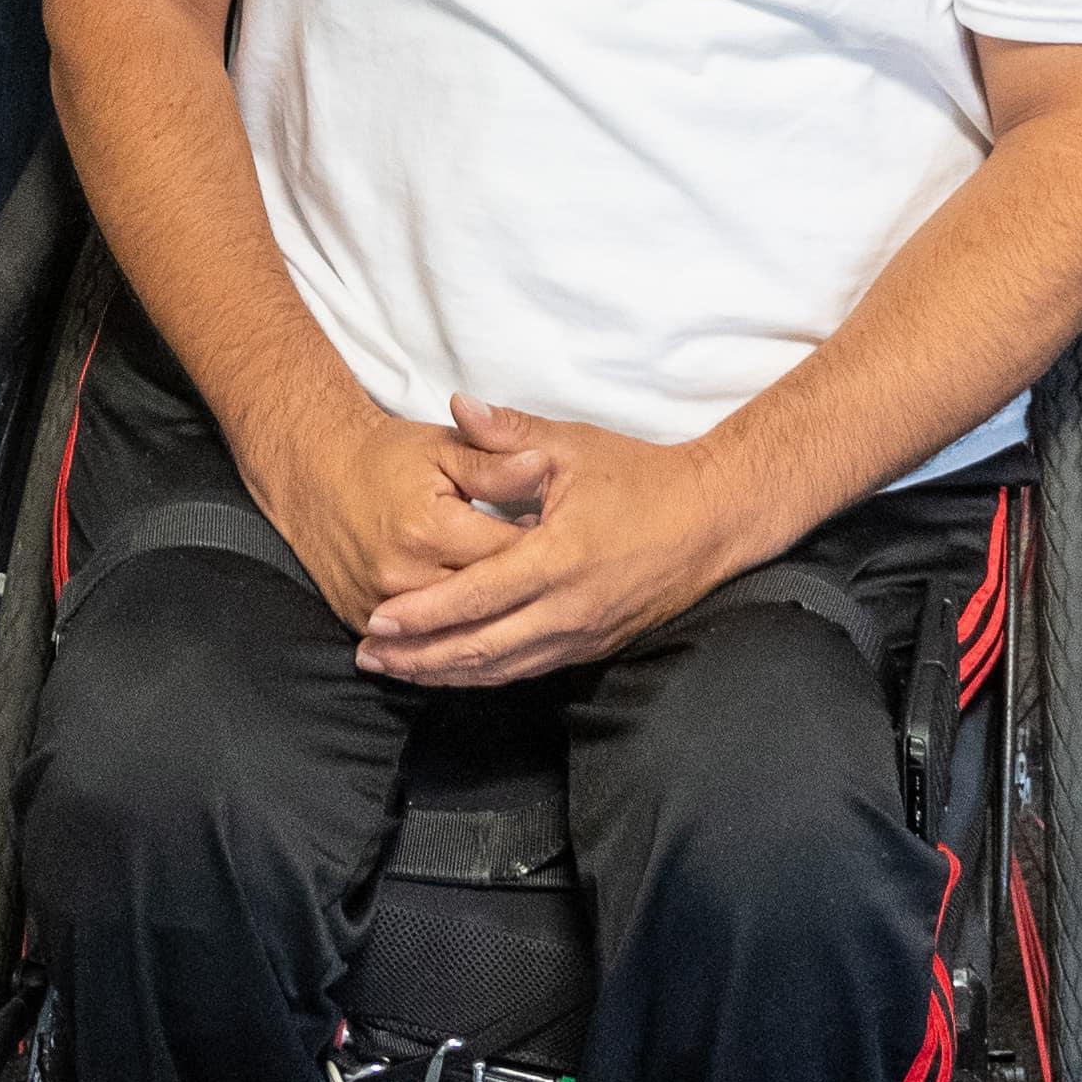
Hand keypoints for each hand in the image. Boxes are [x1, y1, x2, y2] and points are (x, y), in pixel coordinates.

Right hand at [258, 402, 530, 635]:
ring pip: (453, 635)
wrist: (315, 474)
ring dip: (492, 626)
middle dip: (523, 595)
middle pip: (485, 604)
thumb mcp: (443, 448)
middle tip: (550, 581)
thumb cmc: (385, 458)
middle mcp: (404, 575)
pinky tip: (480, 635)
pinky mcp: (361, 620)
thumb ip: (494, 463)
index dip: (544, 549)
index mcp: (431, 529)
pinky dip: (451, 646)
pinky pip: (418, 647)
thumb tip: (541, 464)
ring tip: (520, 607)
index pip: (507, 555)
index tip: (564, 541)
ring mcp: (380, 605)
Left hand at [354, 401, 758, 686]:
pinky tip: (454, 672)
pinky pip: (528, 670)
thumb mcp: (573, 446)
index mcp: (559, 558)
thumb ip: (509, 435)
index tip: (379, 620)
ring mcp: (583, 634)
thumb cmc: (639, 478)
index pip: (477, 596)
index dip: (424, 614)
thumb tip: (457, 406)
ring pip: (502, 668)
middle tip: (370, 657)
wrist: (711, 519)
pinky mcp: (594, 646)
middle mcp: (569, 608)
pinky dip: (484, 675)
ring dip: (446, 673)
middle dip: (420, 656)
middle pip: (481, 647)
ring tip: (397, 671)